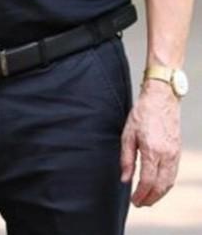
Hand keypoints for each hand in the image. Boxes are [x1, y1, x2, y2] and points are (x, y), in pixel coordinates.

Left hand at [120, 80, 181, 205]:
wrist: (161, 99)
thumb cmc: (141, 114)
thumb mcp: (127, 134)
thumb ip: (126, 158)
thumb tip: (124, 179)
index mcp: (152, 151)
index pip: (147, 181)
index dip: (140, 195)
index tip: (134, 201)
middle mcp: (166, 155)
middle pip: (160, 186)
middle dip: (150, 199)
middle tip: (140, 204)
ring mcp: (174, 154)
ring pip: (169, 182)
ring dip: (159, 194)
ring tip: (148, 199)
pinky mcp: (178, 151)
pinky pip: (173, 174)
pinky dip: (166, 184)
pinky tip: (158, 186)